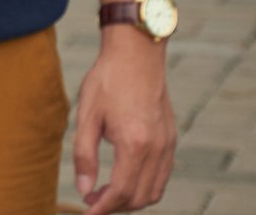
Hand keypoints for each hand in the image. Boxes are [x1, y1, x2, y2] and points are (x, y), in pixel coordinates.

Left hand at [73, 33, 175, 213]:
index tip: (86, 212)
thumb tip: (84, 189)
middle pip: (139, 197)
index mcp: (134, 144)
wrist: (137, 56)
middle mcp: (157, 150)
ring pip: (154, 191)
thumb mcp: (87, 115)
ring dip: (131, 199)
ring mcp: (168, 146)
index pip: (121, 192)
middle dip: (115, 206)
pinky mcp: (171, 140)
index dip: (102, 208)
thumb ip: (84, 155)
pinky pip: (162, 176)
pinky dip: (145, 186)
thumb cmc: (107, 81)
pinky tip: (124, 178)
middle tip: (91, 201)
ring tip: (105, 193)